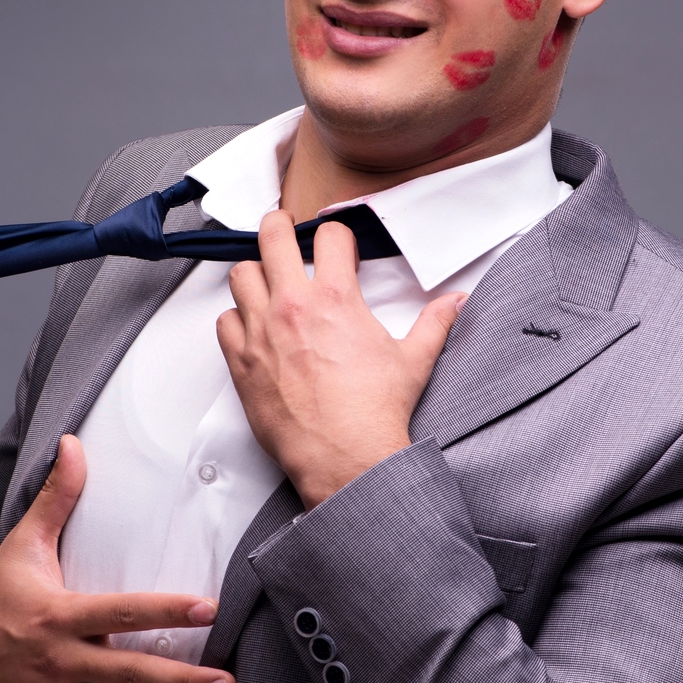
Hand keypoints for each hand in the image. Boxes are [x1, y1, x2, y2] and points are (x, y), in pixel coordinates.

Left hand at [216, 211, 463, 507]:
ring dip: (255, 273)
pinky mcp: (242, 361)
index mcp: (335, 298)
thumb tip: (456, 302)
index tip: (338, 246)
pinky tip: (253, 326)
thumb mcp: (414, 360)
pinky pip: (225, 321)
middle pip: (271, 236)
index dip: (338, 235)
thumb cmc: (375, 412)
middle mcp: (292, 306)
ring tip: (268, 282)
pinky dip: (237, 318)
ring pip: (241, 275)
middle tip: (284, 228)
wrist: (345, 457)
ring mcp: (261, 332)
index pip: (329, 235)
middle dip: (279, 226)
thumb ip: (435, 323)